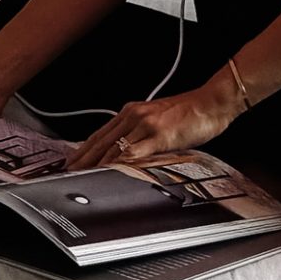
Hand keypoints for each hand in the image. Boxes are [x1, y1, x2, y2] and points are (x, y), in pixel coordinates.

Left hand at [66, 81, 238, 171]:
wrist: (212, 102)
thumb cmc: (191, 113)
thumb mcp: (159, 120)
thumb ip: (142, 133)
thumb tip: (129, 152)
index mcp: (132, 111)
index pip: (100, 133)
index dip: (83, 149)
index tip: (72, 162)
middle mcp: (134, 115)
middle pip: (100, 140)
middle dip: (82, 158)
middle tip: (67, 173)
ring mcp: (145, 124)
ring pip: (112, 146)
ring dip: (95, 163)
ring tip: (81, 177)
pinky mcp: (159, 134)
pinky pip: (134, 151)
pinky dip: (118, 163)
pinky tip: (109, 172)